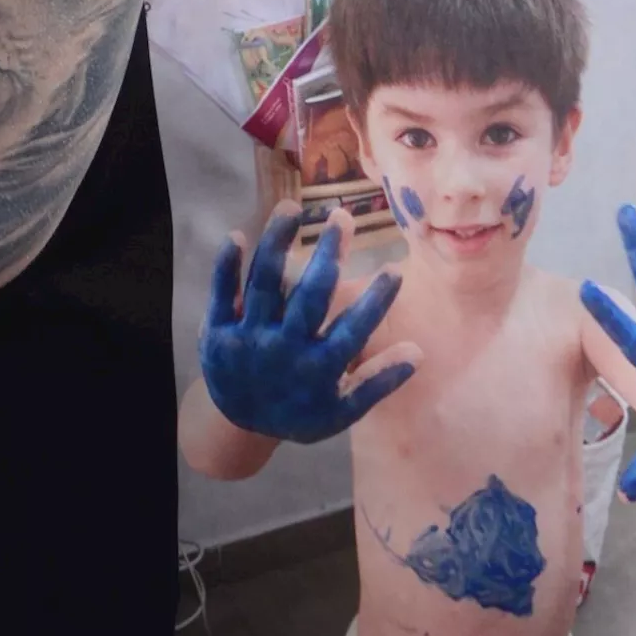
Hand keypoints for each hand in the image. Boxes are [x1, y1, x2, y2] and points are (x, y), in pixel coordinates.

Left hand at [199, 206, 418, 443]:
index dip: (376, 301)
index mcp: (319, 370)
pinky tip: (237, 235)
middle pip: (310, 297)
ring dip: (278, 243)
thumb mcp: (341, 410)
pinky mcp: (217, 331)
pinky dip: (227, 267)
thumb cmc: (300, 413)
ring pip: (265, 285)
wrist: (237, 426)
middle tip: (343, 217)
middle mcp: (285, 350)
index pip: (353, 330)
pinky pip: (221, 294)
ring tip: (292, 209)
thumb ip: (377, 382)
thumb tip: (418, 353)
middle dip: (329, 255)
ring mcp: (249, 338)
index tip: (394, 269)